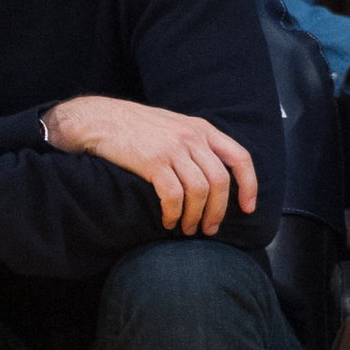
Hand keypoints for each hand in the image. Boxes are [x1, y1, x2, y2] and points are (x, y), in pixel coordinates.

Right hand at [42, 95, 256, 235]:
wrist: (100, 119)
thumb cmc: (134, 127)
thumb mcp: (173, 125)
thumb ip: (194, 143)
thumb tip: (211, 173)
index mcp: (201, 128)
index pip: (239, 157)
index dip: (249, 185)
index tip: (248, 207)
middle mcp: (191, 138)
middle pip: (220, 181)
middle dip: (218, 211)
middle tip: (210, 229)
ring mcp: (172, 149)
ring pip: (199, 192)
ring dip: (196, 216)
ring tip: (188, 229)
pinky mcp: (152, 162)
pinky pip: (173, 196)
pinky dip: (173, 214)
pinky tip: (167, 221)